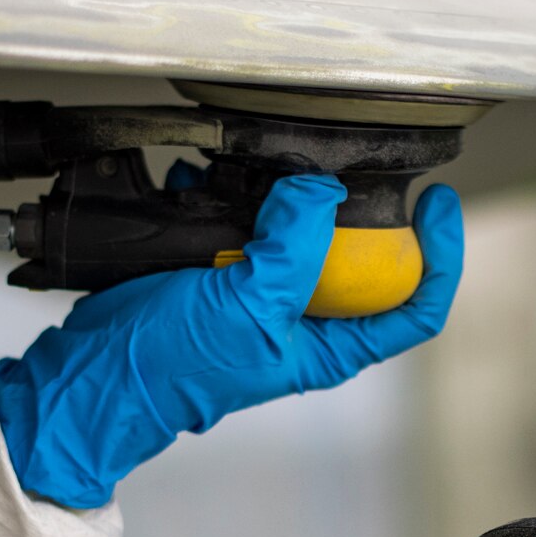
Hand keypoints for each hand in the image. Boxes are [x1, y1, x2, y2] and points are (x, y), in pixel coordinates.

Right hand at [0, 173, 463, 507]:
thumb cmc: (173, 367)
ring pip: (298, 228)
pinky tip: (203, 180)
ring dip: (280, 194)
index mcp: (330, 345)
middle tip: (335, 163)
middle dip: (347, 205)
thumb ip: (294, 249)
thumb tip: (321, 193)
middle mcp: (303, 320)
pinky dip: (228, 193)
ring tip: (259, 170)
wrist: (96, 373)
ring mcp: (261, 292)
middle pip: (359, 255)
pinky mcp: (220, 269)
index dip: (439, 256)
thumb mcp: (248, 306)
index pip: (414, 306)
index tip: (437, 202)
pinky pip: (243, 220)